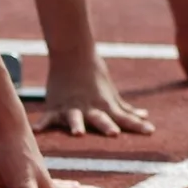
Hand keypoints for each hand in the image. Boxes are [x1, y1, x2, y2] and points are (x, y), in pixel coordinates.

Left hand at [0, 130, 102, 187]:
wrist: (2, 123)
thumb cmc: (14, 155)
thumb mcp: (22, 183)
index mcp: (44, 186)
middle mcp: (37, 179)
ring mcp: (24, 171)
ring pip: (44, 182)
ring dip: (56, 184)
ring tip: (65, 183)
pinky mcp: (9, 165)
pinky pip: (21, 178)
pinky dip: (26, 180)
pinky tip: (22, 181)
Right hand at [33, 55, 155, 136]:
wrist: (73, 54)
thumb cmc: (94, 76)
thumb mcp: (111, 94)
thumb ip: (126, 109)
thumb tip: (145, 116)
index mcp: (105, 106)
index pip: (124, 118)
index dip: (136, 125)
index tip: (150, 131)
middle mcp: (89, 108)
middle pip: (100, 119)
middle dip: (106, 125)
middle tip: (113, 134)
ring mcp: (71, 107)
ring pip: (75, 118)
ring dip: (77, 125)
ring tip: (78, 134)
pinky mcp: (55, 107)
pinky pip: (48, 118)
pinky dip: (42, 125)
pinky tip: (37, 131)